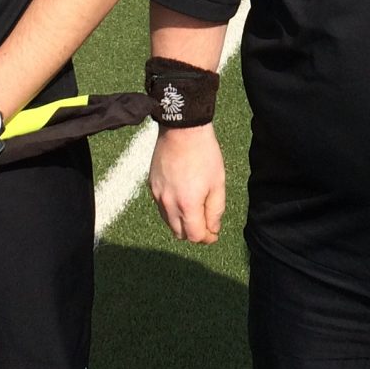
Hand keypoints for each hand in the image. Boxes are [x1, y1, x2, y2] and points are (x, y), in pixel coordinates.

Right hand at [149, 125, 224, 243]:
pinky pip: (161, 207)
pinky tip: (182, 198)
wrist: (182, 129)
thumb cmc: (204, 154)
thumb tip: (212, 229)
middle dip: (194, 233)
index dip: (207, 238)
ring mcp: (157, 195)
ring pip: (168, 222)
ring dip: (182, 222)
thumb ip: (215, 211)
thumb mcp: (218, 183)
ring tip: (195, 210)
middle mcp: (168, 204)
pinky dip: (171, 210)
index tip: (214, 233)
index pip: (195, 236)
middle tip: (206, 224)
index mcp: (187, 205)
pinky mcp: (151, 186)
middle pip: (179, 233)